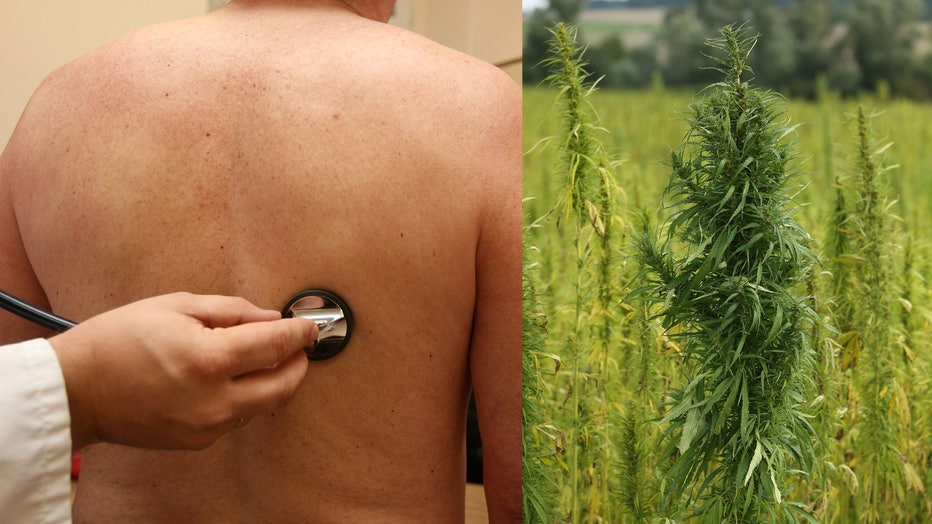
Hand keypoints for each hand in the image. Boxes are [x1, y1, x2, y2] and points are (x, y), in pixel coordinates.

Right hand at [48, 292, 315, 450]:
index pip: (276, 345)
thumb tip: (272, 319)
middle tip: (298, 346)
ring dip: (273, 381)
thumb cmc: (119, 339)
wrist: (75, 390)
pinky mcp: (197, 441)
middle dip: (299, 364)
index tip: (310, 326)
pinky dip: (246, 397)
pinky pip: (238, 418)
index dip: (300, 333)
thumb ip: (233, 311)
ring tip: (261, 357)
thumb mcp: (176, 306)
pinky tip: (230, 378)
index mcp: (209, 360)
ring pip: (263, 405)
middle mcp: (214, 400)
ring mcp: (207, 426)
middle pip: (284, 386)